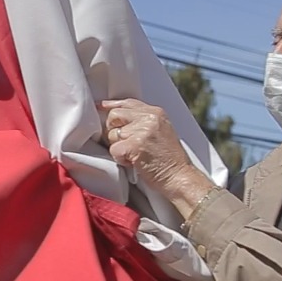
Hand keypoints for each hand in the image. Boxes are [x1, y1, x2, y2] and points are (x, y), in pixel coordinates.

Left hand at [100, 99, 213, 217]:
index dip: (112, 105)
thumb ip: (142, 121)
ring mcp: (141, 131)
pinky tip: (133, 163)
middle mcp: (148, 118)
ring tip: (135, 155)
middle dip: (113, 130)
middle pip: (114, 115)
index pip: (128, 103)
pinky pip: (113, 150)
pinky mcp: (133, 146)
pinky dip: (120, 159)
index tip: (101, 107)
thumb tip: (116, 115)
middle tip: (124, 143)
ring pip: (112, 135)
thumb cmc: (170, 159)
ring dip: (118, 148)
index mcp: (156, 112)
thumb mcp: (161, 131)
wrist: (180, 177)